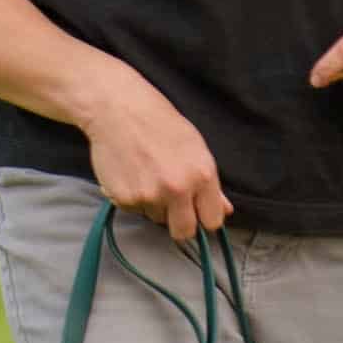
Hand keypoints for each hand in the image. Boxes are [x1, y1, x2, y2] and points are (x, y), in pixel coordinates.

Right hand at [83, 66, 231, 242]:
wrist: (118, 110)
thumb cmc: (159, 123)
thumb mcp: (195, 147)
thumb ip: (211, 184)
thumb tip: (225, 210)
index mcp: (201, 175)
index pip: (212, 221)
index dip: (205, 219)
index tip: (198, 214)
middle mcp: (177, 189)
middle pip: (184, 232)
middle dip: (180, 224)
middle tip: (172, 204)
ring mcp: (149, 196)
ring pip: (157, 218)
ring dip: (155, 205)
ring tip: (148, 175)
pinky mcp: (124, 199)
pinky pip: (135, 210)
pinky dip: (134, 198)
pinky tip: (132, 174)